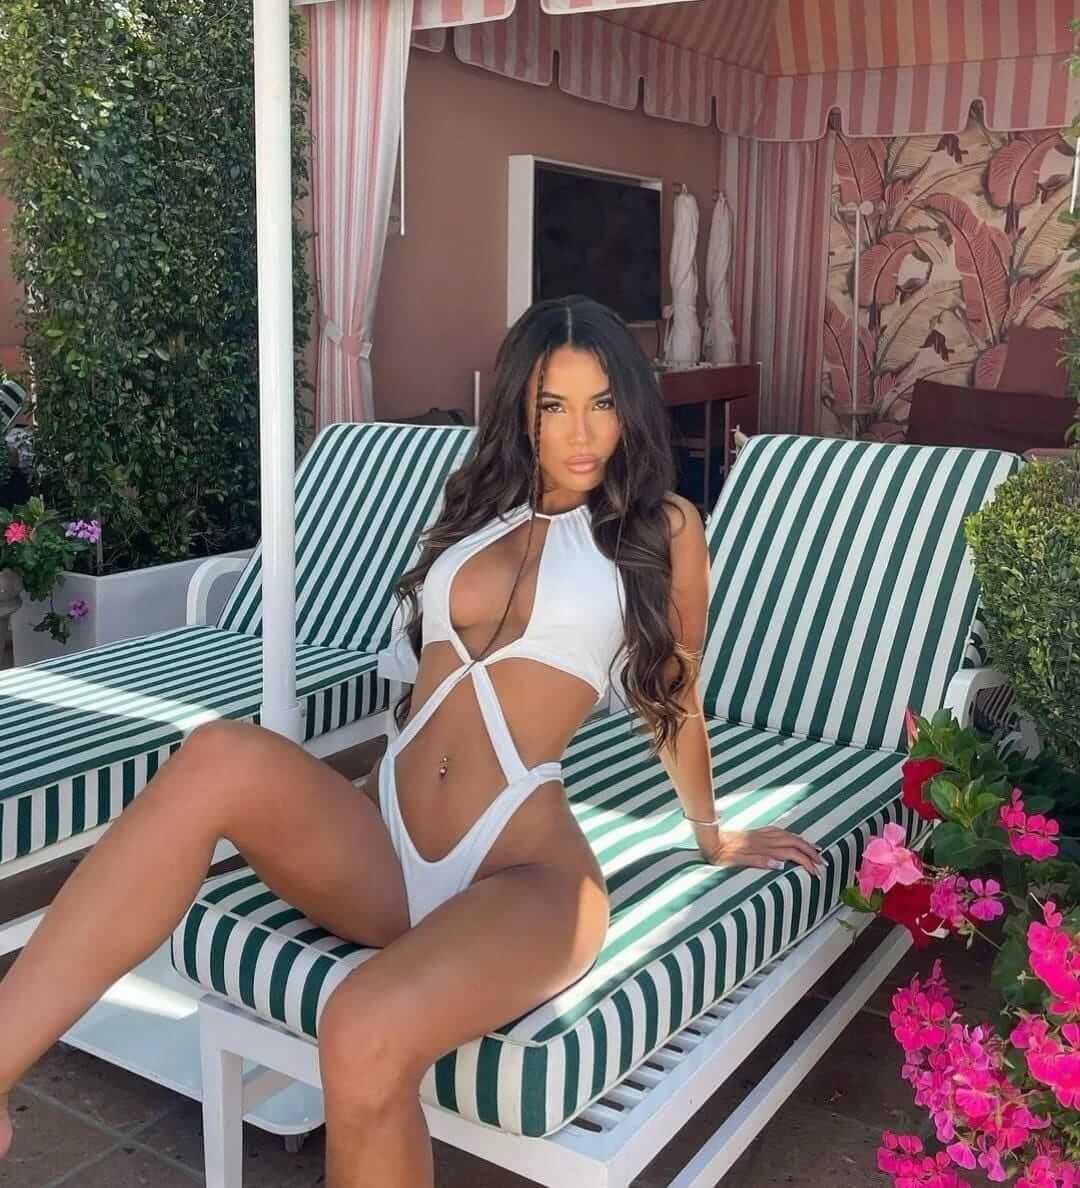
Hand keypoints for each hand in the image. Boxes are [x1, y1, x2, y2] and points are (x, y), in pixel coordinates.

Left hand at [692, 823, 823, 874]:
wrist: (708, 837)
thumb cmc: (720, 853)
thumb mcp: (736, 861)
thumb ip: (758, 861)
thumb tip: (780, 865)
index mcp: (763, 848)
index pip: (792, 854)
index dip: (806, 862)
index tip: (817, 873)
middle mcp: (764, 839)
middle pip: (794, 843)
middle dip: (811, 852)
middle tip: (823, 862)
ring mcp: (760, 834)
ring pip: (788, 835)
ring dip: (803, 842)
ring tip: (815, 849)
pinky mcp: (756, 832)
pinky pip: (778, 831)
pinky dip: (790, 835)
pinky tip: (792, 837)